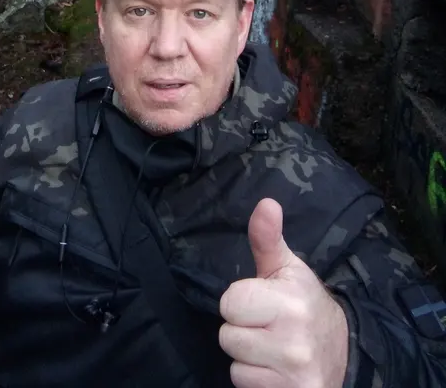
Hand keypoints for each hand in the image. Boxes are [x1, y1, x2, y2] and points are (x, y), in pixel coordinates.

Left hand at [219, 198, 348, 387]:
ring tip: (271, 348)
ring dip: (247, 357)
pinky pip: (245, 385)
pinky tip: (275, 370)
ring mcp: (293, 373)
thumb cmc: (305, 303)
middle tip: (266, 326)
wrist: (344, 353)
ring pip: (235, 364)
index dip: (241, 301)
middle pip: (227, 335)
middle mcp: (293, 340)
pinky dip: (256, 380)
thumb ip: (267, 238)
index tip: (262, 302)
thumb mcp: (288, 268)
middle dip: (242, 329)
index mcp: (290, 301)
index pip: (230, 302)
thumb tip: (266, 203)